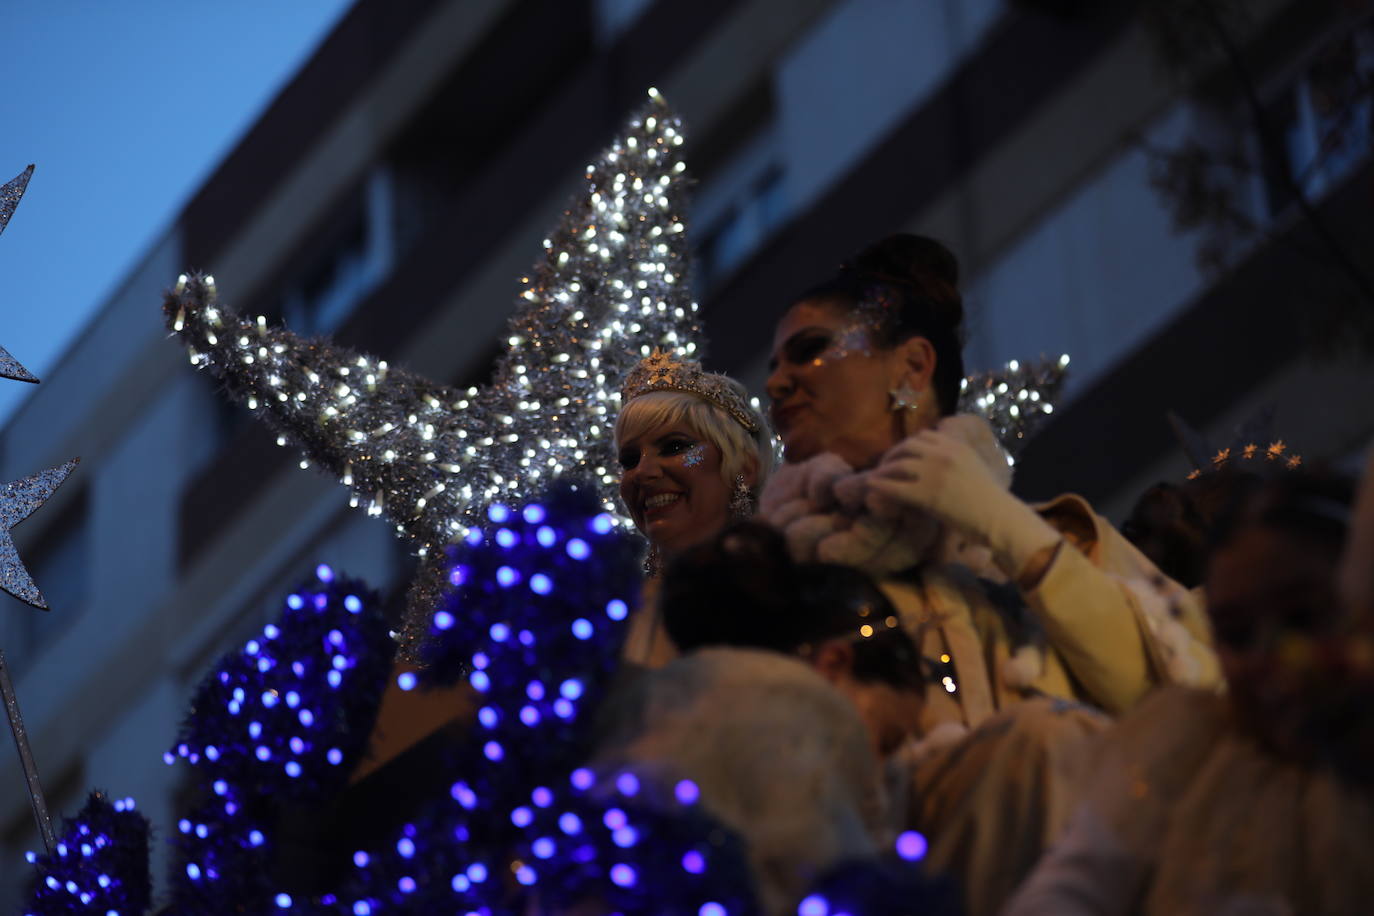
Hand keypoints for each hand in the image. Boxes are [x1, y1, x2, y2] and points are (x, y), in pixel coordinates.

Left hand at [868, 430, 1060, 581]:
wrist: (999, 519)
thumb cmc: (990, 500)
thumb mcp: (974, 468)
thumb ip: (955, 461)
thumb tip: (935, 464)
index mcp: (957, 446)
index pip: (924, 436)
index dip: (908, 444)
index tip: (901, 454)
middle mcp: (944, 454)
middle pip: (907, 445)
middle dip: (892, 454)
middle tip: (884, 466)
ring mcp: (934, 473)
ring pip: (898, 464)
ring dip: (883, 470)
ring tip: (876, 477)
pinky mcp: (927, 494)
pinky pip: (895, 486)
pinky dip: (879, 485)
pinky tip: (871, 487)